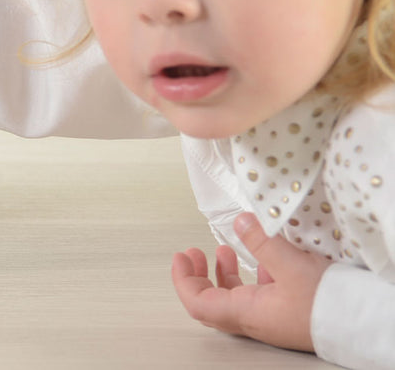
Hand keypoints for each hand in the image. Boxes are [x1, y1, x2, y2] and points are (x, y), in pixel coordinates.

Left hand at [171, 212, 331, 351]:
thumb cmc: (329, 303)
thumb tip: (239, 222)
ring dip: (224, 274)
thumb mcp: (290, 263)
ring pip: (236, 297)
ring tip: (223, 251)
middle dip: (199, 275)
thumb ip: (262, 241)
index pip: (198, 303)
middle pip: (212, 300)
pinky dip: (253, 275)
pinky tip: (263, 259)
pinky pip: (260, 294)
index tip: (180, 258)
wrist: (365, 324)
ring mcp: (272, 317)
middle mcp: (255, 319)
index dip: (183, 280)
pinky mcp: (288, 311)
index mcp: (247, 312)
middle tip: (194, 254)